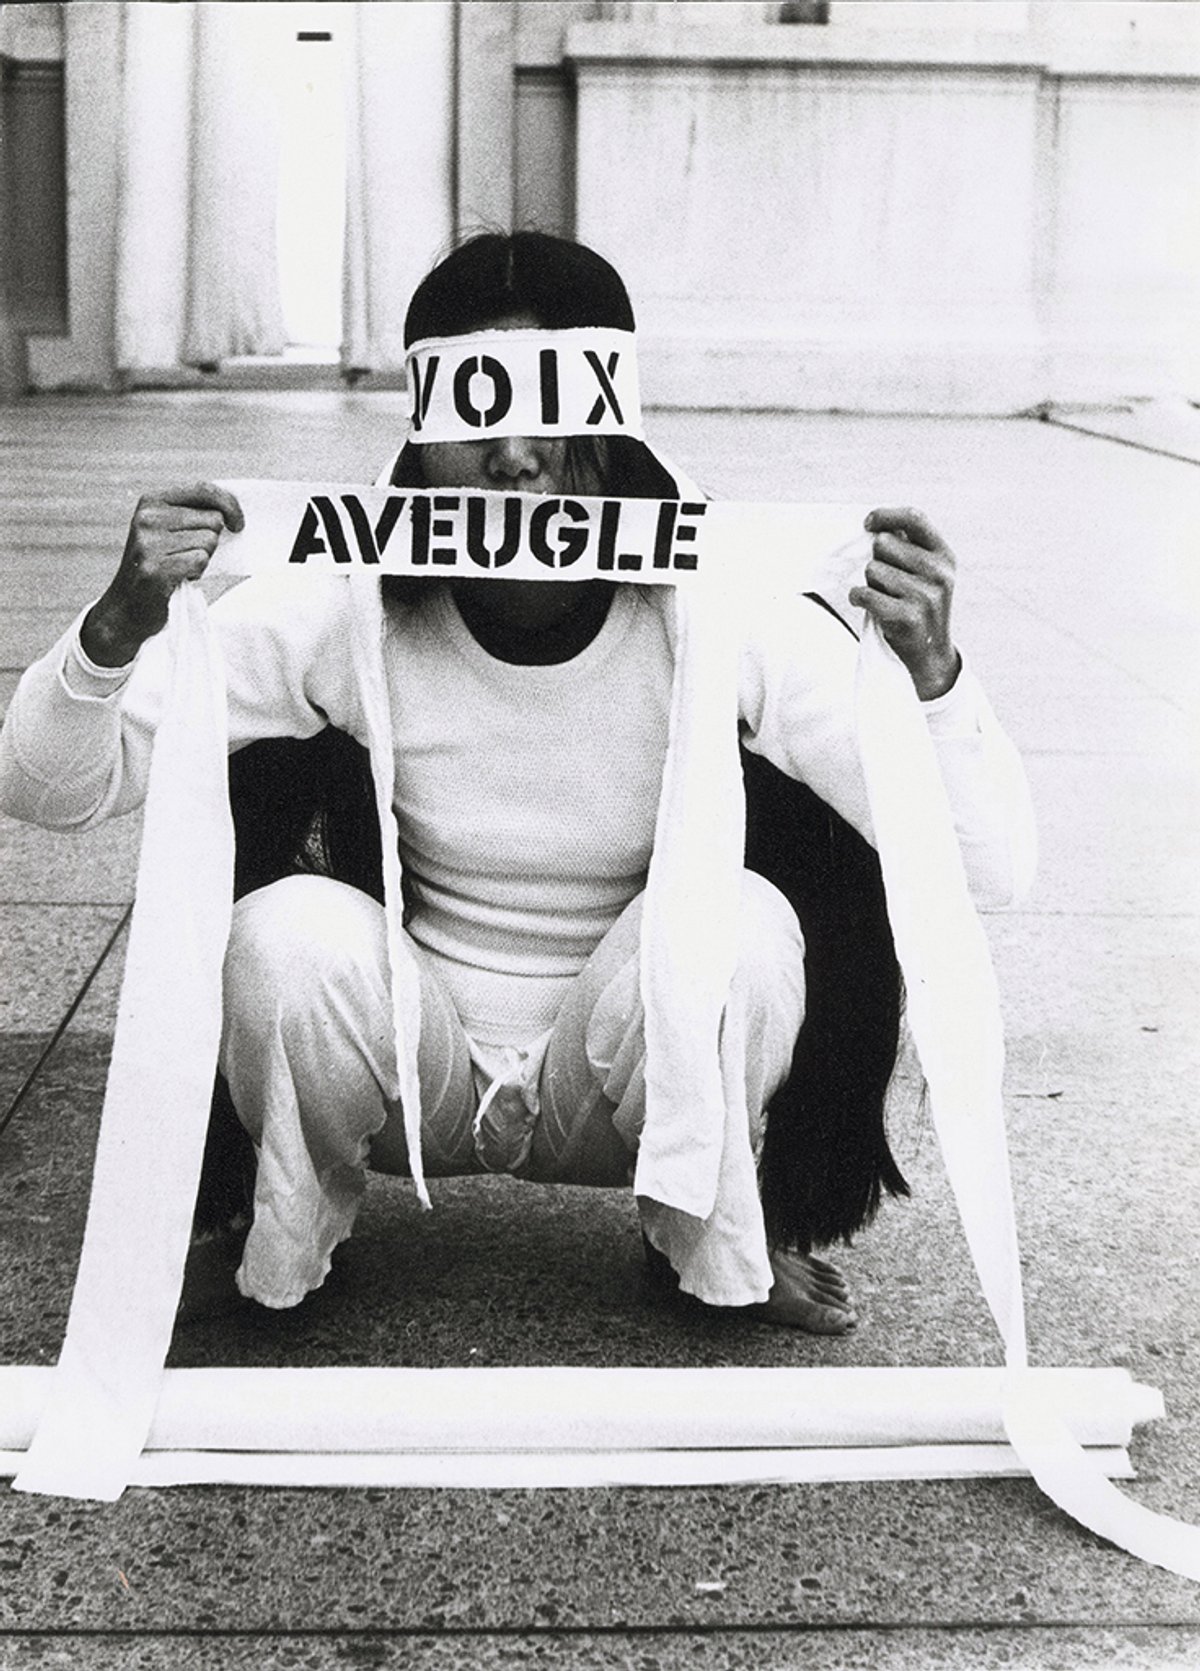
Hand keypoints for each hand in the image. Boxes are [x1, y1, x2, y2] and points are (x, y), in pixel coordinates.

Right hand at [81, 482, 243, 666]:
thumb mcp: (167, 530)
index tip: (238, 524)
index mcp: (152, 502)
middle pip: (212, 520)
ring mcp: (149, 543)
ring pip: (208, 542)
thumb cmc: (158, 565)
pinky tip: (179, 577)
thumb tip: (232, 512)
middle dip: (210, 542)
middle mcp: (148, 518)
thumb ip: (194, 515)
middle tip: (188, 555)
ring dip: (202, 559)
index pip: (204, 490)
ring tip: (180, 566)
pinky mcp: (155, 568)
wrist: (126, 606)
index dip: (230, 505)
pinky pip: (199, 561)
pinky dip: (196, 573)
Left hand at [848, 506, 961, 699]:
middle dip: (876, 560)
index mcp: (944, 555)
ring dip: (869, 583)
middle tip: (886, 582)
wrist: (929, 654)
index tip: (868, 523)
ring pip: (871, 569)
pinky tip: (865, 604)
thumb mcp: (925, 573)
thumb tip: (874, 525)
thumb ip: (907, 547)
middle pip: (883, 544)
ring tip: (885, 598)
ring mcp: (926, 595)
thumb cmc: (917, 606)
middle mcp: (939, 572)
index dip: (886, 515)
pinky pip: (865, 593)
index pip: (914, 518)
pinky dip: (857, 598)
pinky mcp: (908, 617)